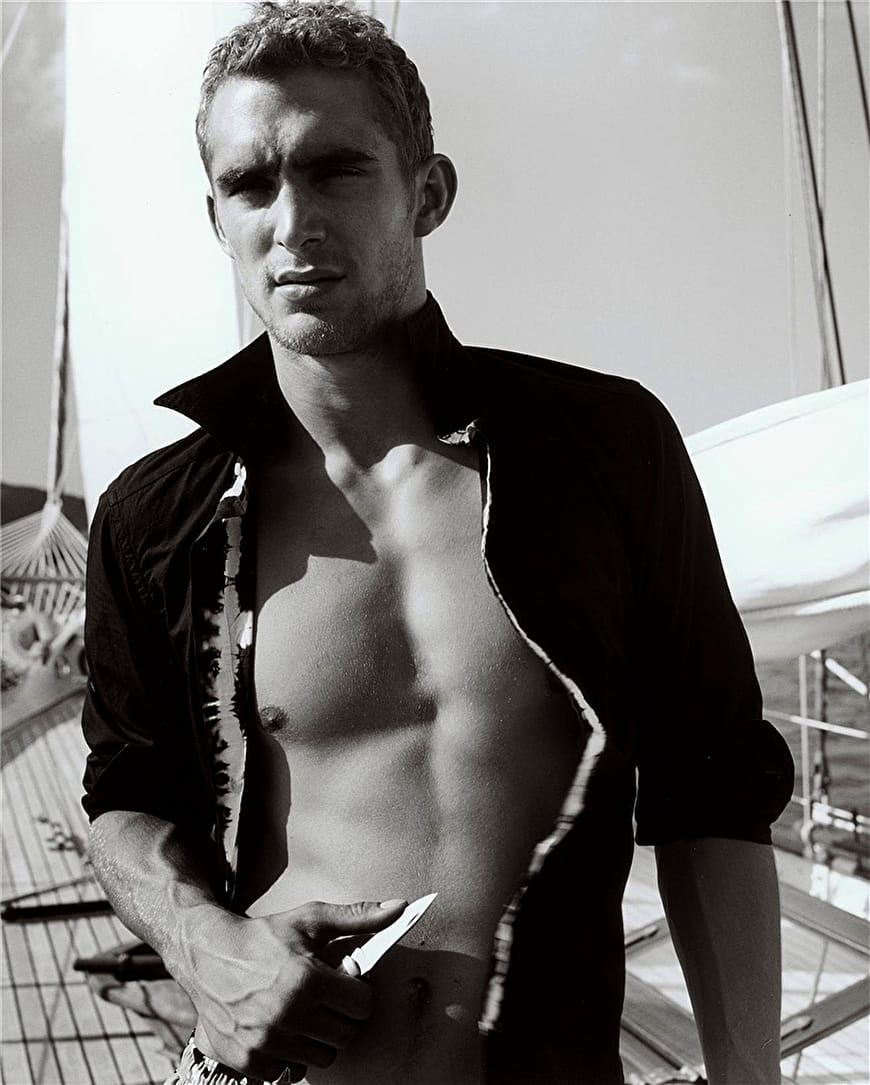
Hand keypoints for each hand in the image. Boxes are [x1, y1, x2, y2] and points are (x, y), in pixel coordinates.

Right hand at [176, 898, 406, 1081]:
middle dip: (341, 1016)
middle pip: (346, 1035)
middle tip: (323, 998)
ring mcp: (267, 1041)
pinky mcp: (250, 1061)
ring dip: (318, 1038)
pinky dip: (291, 1054)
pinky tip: (281, 1028)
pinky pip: (291, 1072)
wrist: (208, 955)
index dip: (356, 992)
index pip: (362, 1006)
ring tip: (303, 1012)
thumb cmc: (265, 937)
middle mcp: (288, 1014)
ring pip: (323, 1058)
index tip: (343, 983)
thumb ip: (358, 917)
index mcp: (308, 979)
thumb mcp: (311, 920)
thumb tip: (401, 908)